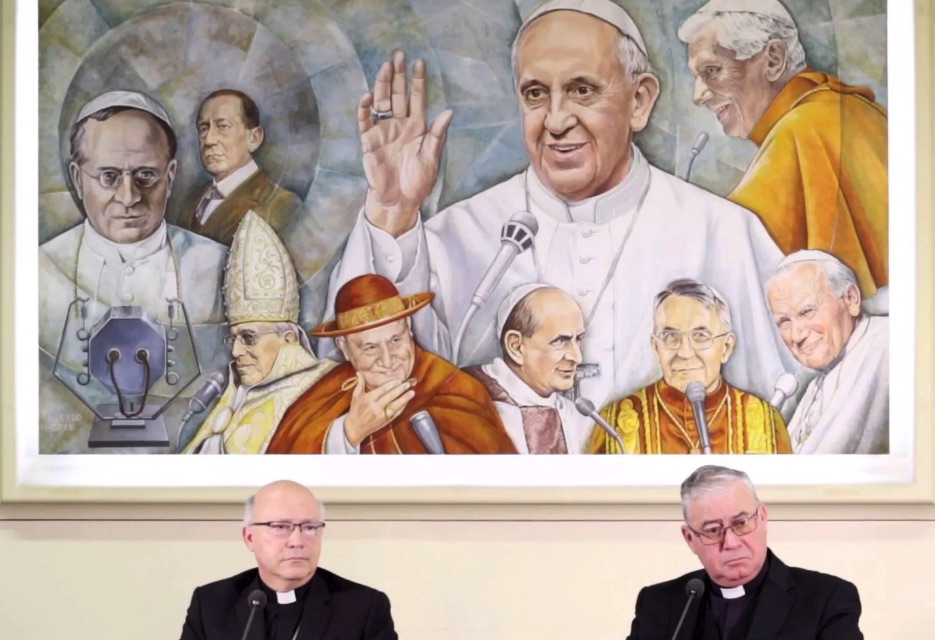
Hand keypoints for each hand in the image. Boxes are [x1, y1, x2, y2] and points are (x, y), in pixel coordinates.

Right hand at [344, 372, 416, 446]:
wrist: (355, 428)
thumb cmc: (356, 411)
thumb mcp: (356, 396)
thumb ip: (360, 384)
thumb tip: (359, 372)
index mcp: (368, 399)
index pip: (383, 390)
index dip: (392, 384)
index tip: (398, 380)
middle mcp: (376, 407)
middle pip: (391, 396)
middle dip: (401, 389)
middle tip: (408, 384)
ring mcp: (382, 415)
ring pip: (395, 405)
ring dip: (405, 399)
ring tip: (412, 392)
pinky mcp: (386, 421)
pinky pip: (396, 413)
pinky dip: (402, 407)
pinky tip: (407, 401)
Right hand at [358, 51, 453, 236]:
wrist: (399, 200)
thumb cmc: (418, 181)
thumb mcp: (432, 158)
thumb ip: (438, 135)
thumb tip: (449, 112)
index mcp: (417, 127)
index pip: (417, 99)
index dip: (418, 81)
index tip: (420, 62)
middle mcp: (400, 125)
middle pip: (398, 95)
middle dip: (399, 75)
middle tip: (399, 55)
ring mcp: (384, 131)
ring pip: (382, 102)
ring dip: (383, 85)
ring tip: (386, 67)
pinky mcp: (369, 141)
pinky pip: (366, 121)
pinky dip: (365, 109)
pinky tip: (368, 96)